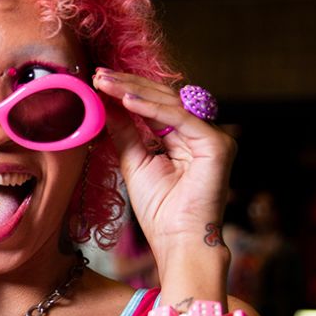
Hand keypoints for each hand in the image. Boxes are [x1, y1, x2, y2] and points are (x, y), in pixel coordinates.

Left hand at [93, 70, 235, 261]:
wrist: (177, 241)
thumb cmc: (160, 210)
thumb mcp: (134, 162)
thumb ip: (125, 131)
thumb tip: (107, 103)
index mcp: (184, 137)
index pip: (155, 104)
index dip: (128, 91)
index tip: (99, 80)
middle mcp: (201, 132)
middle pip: (164, 98)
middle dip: (129, 85)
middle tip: (99, 75)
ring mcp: (212, 137)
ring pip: (171, 103)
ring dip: (135, 91)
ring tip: (106, 83)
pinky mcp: (217, 144)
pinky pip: (180, 118)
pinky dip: (152, 109)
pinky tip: (127, 100)